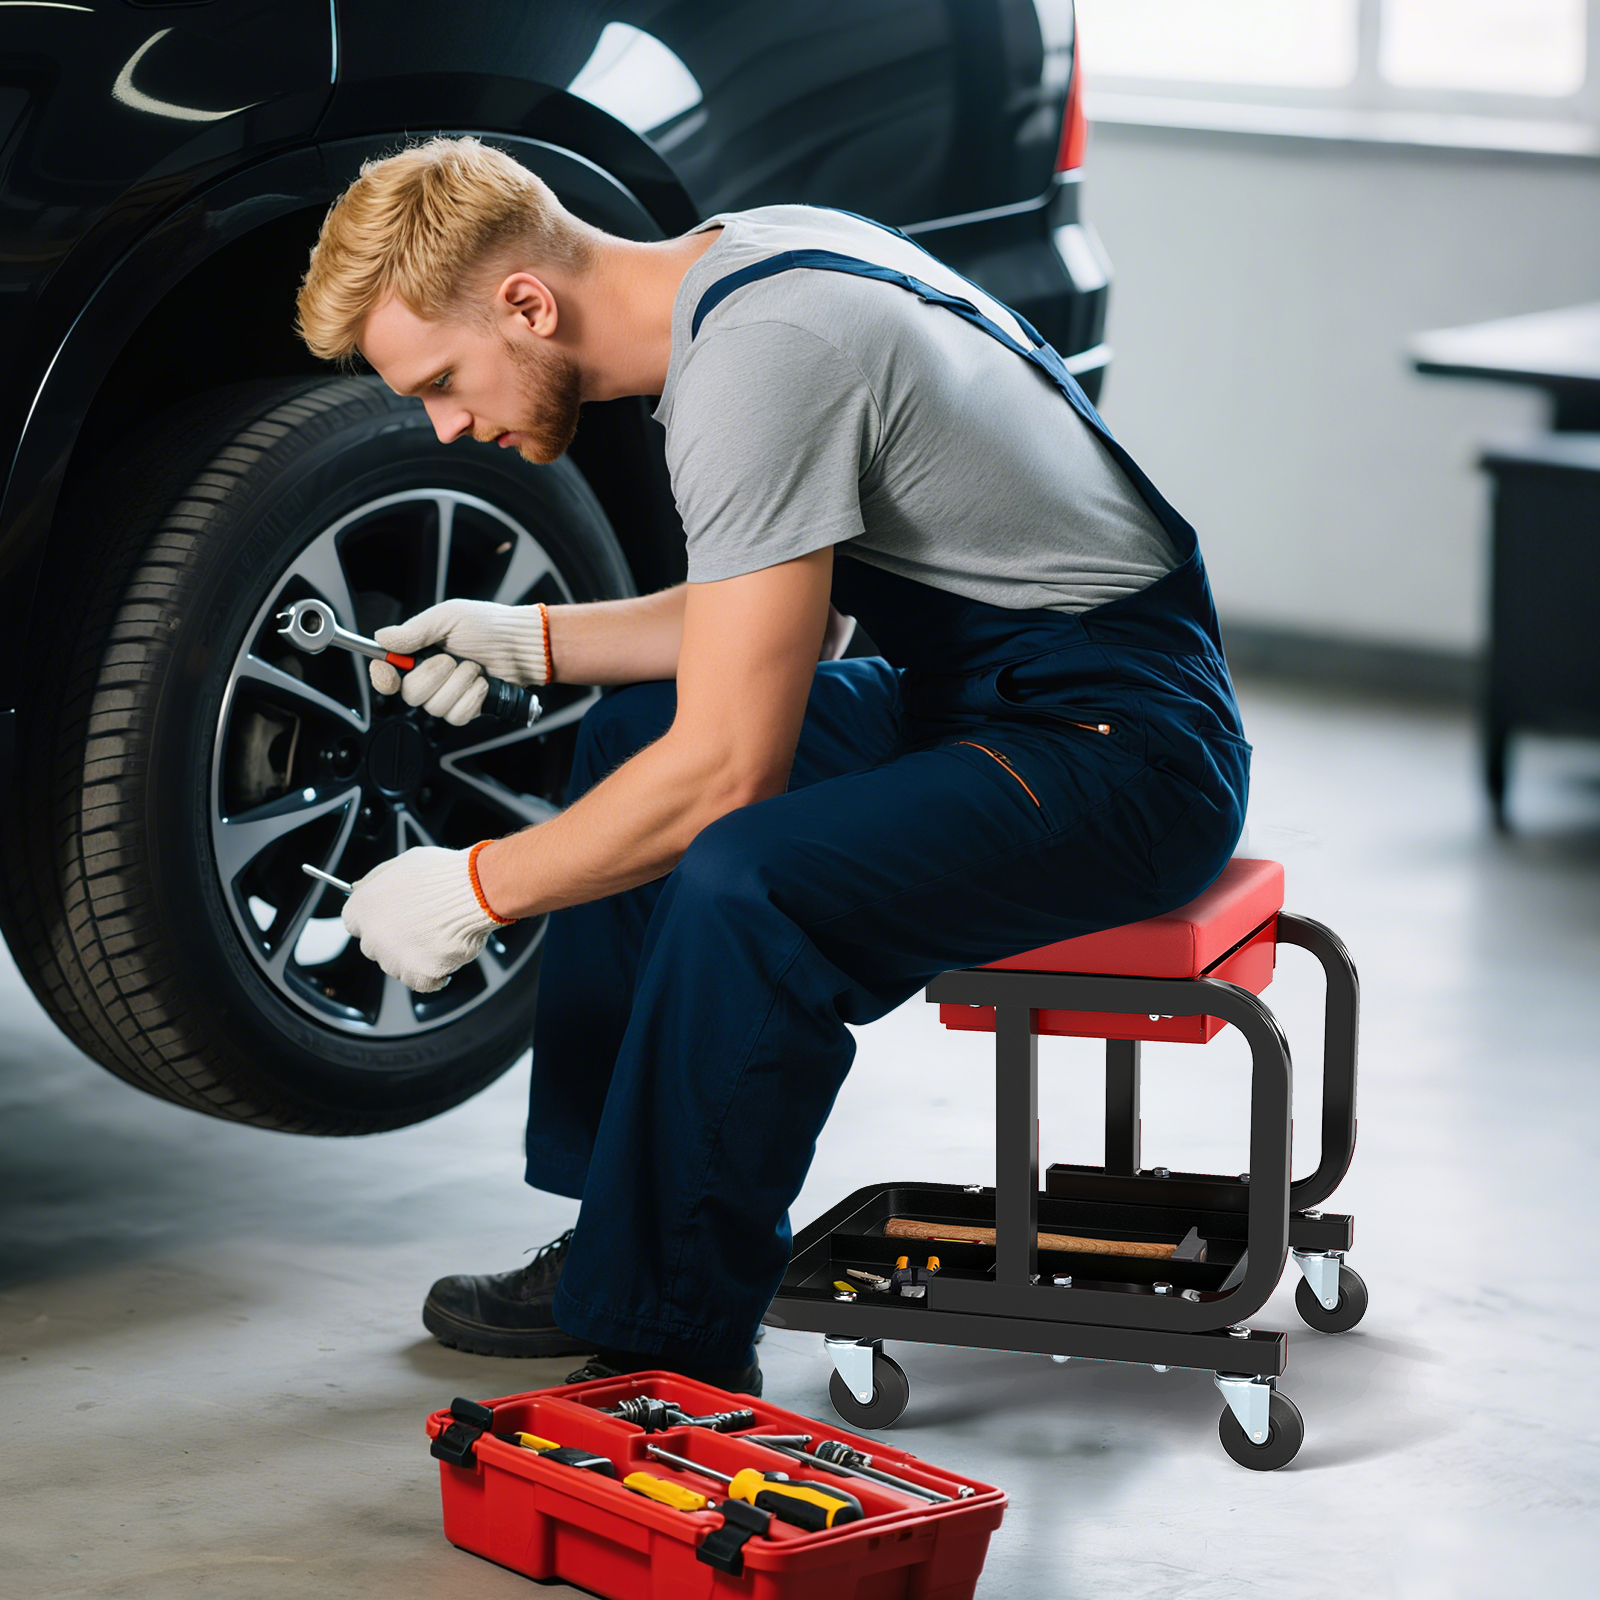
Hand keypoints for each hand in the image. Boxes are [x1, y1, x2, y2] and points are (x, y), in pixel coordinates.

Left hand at [342, 844, 510, 991]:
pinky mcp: (419, 975)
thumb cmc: (443, 875)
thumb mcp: (402, 863)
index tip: (392, 919)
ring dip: (416, 956)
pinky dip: (437, 974)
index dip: (377, 921)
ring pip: (399, 967)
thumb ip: (376, 880)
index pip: (355, 924)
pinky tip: (446, 954)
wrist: (474, 891)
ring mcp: (395, 959)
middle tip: (422, 926)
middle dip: (396, 940)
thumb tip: (359, 888)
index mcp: (363, 908)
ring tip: (440, 935)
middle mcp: (373, 936)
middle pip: (376, 947)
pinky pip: (425, 983)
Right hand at [369, 600, 550, 718]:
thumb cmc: (489, 625)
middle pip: (410, 694)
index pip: (387, 673)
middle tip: (452, 659)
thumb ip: (414, 631)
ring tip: (474, 667)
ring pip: (435, 707)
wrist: (522, 645)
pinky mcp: (467, 709)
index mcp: (419, 653)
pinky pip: (457, 716)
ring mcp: (448, 695)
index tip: (389, 672)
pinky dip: (472, 698)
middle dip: (433, 676)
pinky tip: (482, 684)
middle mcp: (430, 677)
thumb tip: (382, 638)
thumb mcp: (448, 617)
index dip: (382, 677)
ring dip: (458, 684)